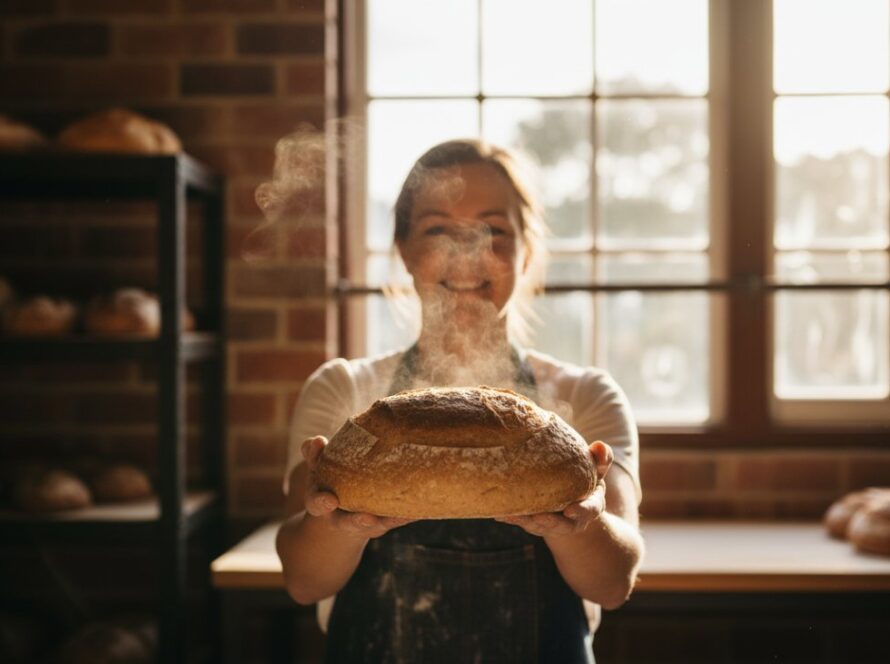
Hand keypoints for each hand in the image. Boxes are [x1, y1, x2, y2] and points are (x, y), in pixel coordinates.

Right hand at [301, 436, 415, 538]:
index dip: (322, 502)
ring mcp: (364, 522)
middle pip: (348, 523)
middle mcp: (342, 518)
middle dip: (357, 521)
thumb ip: (314, 454)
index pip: (317, 504)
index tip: (329, 500)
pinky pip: (395, 520)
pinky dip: (406, 515)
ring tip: (404, 515)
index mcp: (322, 503)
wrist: (340, 513)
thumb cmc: (329, 481)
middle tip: (366, 518)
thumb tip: (317, 441)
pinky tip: (419, 509)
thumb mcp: (317, 467)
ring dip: (389, 520)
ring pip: (376, 525)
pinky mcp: (382, 522)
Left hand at [494, 440, 613, 537]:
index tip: (570, 510)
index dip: (581, 510)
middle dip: (549, 522)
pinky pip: (525, 523)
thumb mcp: (595, 469)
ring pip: (540, 527)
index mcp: (591, 505)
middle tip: (536, 516)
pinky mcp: (536, 523)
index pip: (590, 509)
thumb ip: (600, 459)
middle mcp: (573, 519)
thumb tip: (600, 446)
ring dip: (525, 521)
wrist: (573, 499)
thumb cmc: (584, 478)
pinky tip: (499, 513)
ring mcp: (553, 524)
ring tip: (510, 513)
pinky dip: (512, 518)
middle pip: (562, 525)